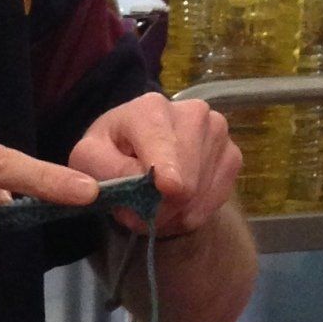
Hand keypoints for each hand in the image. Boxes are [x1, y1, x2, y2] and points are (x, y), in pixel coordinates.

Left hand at [70, 94, 240, 237]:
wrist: (137, 152)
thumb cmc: (110, 152)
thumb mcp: (89, 158)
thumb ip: (106, 170)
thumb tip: (142, 190)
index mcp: (150, 108)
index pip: (161, 142)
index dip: (166, 166)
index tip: (168, 186)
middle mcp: (192, 112)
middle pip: (185, 176)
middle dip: (159, 205)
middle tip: (139, 209)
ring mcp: (218, 132)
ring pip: (200, 192)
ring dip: (174, 212)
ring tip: (155, 203)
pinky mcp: (233, 155)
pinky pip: (215, 200)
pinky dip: (193, 213)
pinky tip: (177, 204)